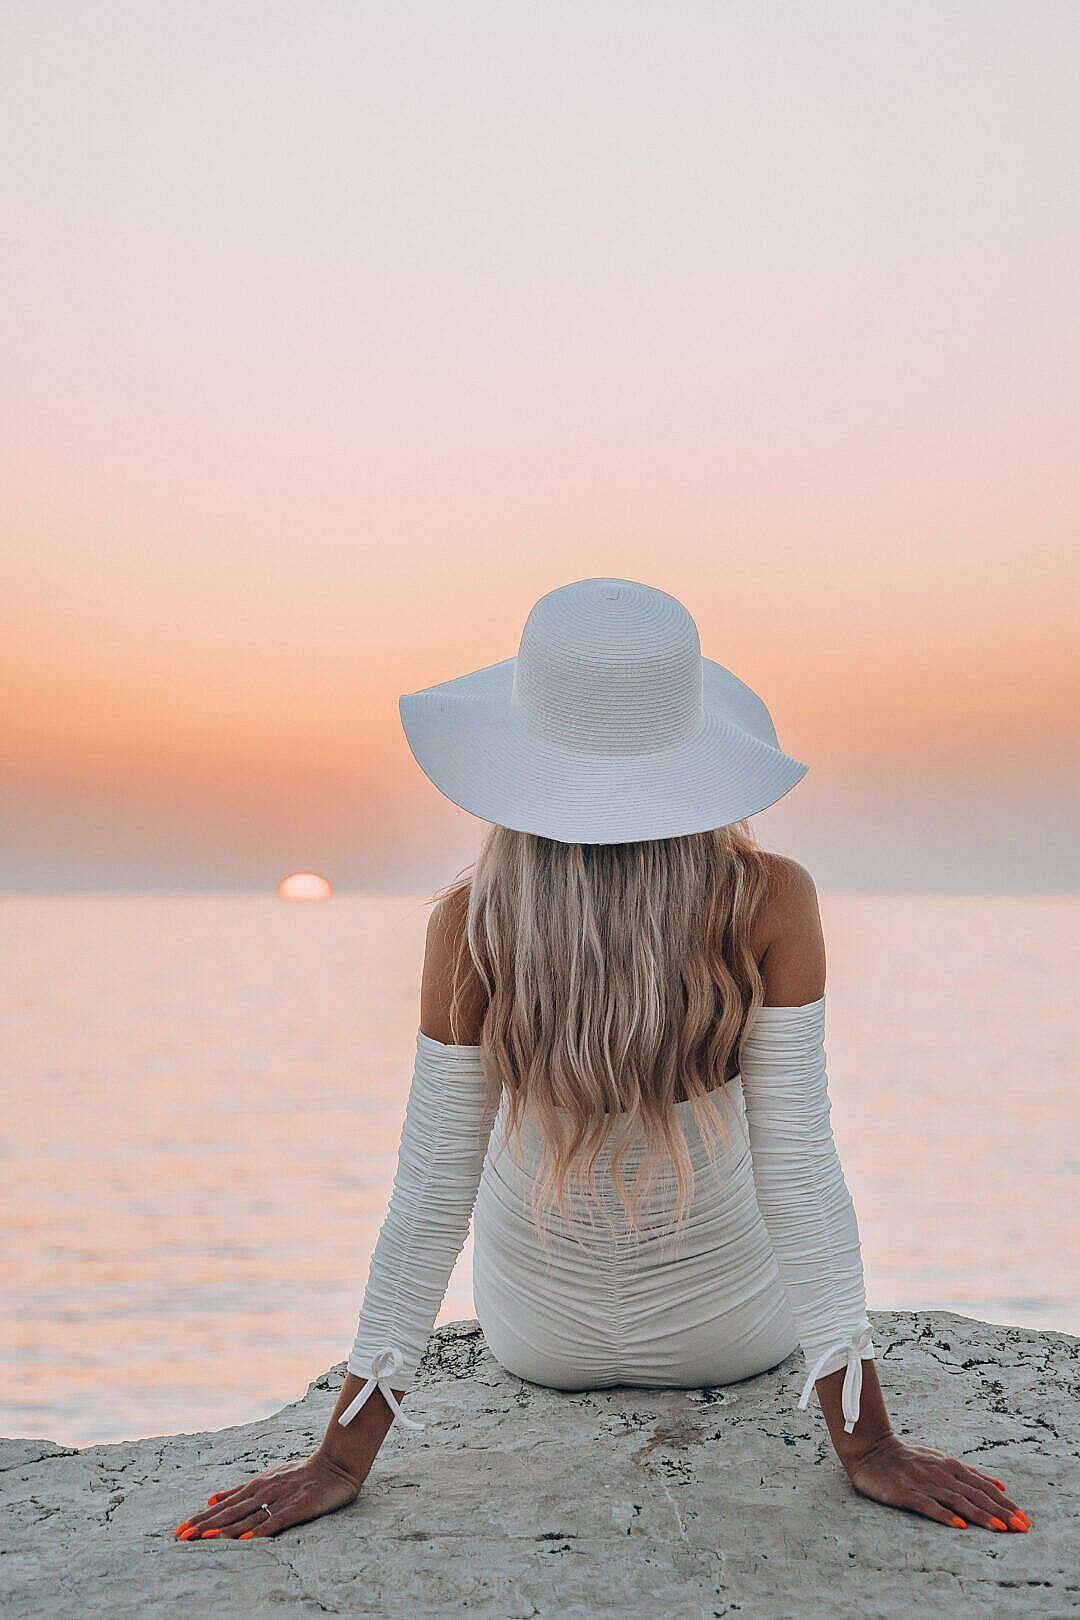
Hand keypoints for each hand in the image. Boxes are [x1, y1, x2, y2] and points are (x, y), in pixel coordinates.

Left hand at [173, 1451, 361, 1541]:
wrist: (336, 1465)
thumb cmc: (300, 1474)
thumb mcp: (267, 1477)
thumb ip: (239, 1489)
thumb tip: (211, 1498)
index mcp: (255, 1486)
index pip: (223, 1506)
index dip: (201, 1518)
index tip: (180, 1530)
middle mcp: (264, 1491)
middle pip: (230, 1512)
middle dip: (204, 1525)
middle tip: (181, 1537)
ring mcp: (280, 1499)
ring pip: (248, 1518)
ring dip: (225, 1529)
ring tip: (203, 1539)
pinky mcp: (298, 1507)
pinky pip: (276, 1522)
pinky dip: (260, 1531)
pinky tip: (246, 1541)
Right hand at [844, 1434, 1030, 1531]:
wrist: (871, 1450)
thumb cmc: (908, 1458)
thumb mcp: (940, 1460)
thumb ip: (969, 1473)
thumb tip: (999, 1485)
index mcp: (951, 1466)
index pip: (984, 1487)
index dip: (1005, 1503)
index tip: (1024, 1519)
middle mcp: (941, 1473)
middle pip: (976, 1495)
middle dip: (1001, 1512)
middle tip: (1022, 1527)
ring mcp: (924, 1483)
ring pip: (957, 1501)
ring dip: (980, 1515)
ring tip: (1000, 1528)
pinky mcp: (906, 1492)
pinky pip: (928, 1505)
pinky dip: (945, 1515)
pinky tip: (959, 1525)